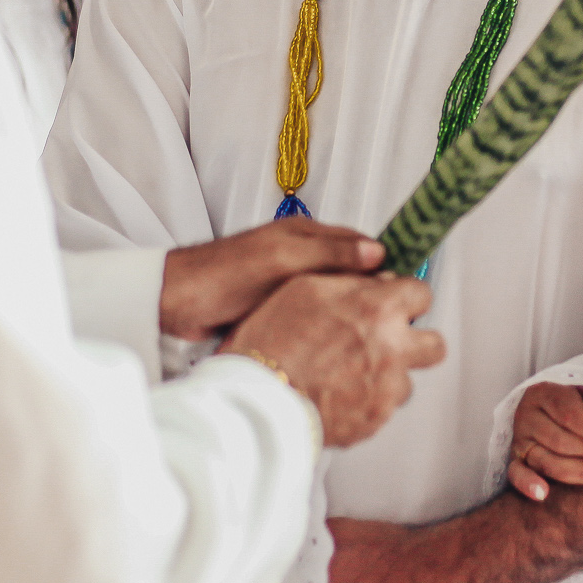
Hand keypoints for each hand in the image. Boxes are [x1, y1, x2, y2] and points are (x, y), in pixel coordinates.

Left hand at [161, 219, 383, 339]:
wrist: (175, 303)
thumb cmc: (223, 274)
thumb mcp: (281, 258)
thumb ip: (329, 253)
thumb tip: (379, 251)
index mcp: (306, 235)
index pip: (361, 245)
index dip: (385, 265)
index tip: (406, 290)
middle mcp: (302, 256)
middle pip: (351, 274)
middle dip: (371, 295)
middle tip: (392, 321)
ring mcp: (290, 284)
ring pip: (334, 299)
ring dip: (349, 314)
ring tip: (370, 338)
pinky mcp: (278, 310)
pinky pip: (314, 317)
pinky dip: (327, 328)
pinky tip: (338, 347)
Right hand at [223, 272, 442, 446]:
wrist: (257, 398)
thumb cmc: (270, 344)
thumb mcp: (304, 287)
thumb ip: (349, 280)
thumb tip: (373, 279)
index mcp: (378, 309)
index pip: (421, 294)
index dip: (406, 297)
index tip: (397, 302)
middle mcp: (392, 349)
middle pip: (434, 345)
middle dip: (416, 341)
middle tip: (391, 340)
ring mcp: (386, 389)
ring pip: (406, 381)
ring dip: (388, 376)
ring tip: (352, 373)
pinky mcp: (374, 420)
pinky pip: (382, 409)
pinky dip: (366, 403)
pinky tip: (340, 394)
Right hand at [505, 382, 582, 500]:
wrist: (546, 414)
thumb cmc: (573, 406)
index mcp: (544, 394)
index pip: (572, 414)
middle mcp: (527, 417)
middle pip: (561, 441)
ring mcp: (519, 441)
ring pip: (548, 462)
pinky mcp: (514, 462)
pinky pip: (516, 475)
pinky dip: (528, 484)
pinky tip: (543, 494)